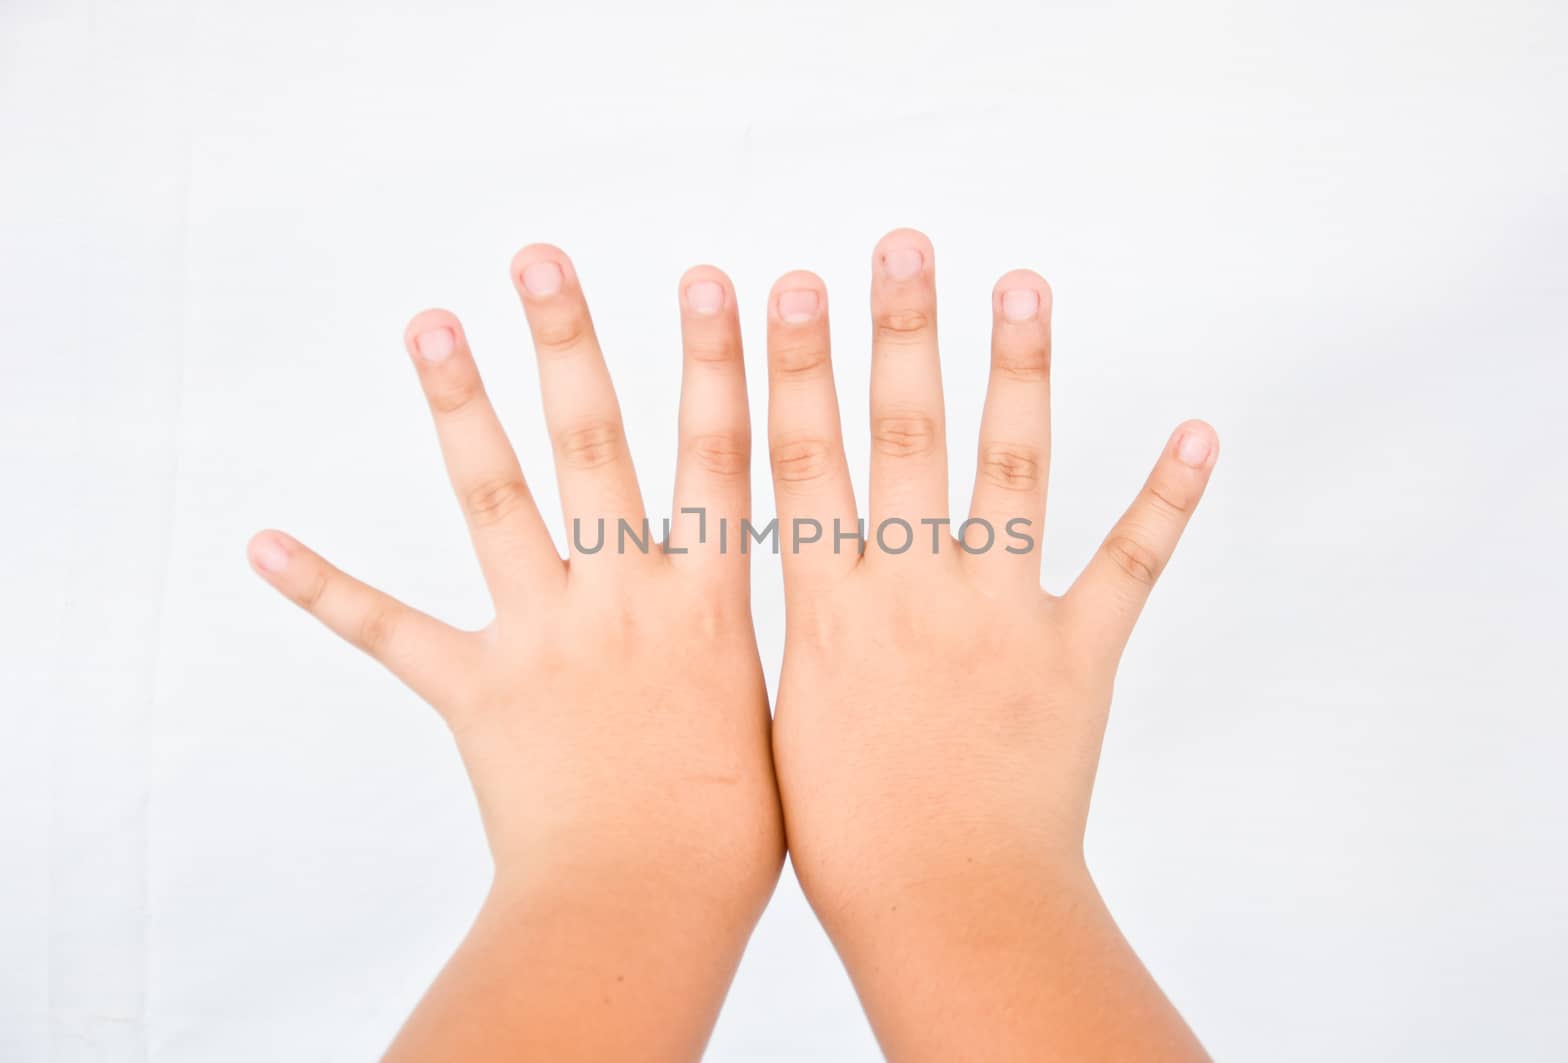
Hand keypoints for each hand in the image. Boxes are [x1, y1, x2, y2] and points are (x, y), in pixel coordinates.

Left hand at [248, 247, 782, 1060]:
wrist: (641, 913)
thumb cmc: (730, 844)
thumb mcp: (784, 729)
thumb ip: (774, 656)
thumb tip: (815, 630)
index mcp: (706, 606)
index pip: (723, 461)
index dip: (724, 367)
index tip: (720, 285)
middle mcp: (621, 600)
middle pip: (597, 448)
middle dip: (572, 344)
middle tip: (542, 260)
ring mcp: (542, 638)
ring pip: (497, 500)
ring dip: (462, 407)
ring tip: (431, 322)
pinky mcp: (475, 690)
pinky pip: (390, 631)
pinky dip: (326, 587)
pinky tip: (264, 541)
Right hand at [765, 229, 1214, 1059]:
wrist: (945, 910)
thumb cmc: (846, 836)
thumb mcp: (788, 718)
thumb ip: (800, 629)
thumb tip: (785, 562)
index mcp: (830, 610)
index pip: (802, 465)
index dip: (792, 370)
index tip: (786, 288)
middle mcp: (912, 595)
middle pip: (903, 441)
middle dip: (898, 334)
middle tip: (902, 247)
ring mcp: (999, 618)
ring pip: (1009, 473)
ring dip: (1017, 374)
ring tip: (1021, 285)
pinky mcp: (1075, 657)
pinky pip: (1127, 565)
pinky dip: (1166, 497)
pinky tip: (1198, 430)